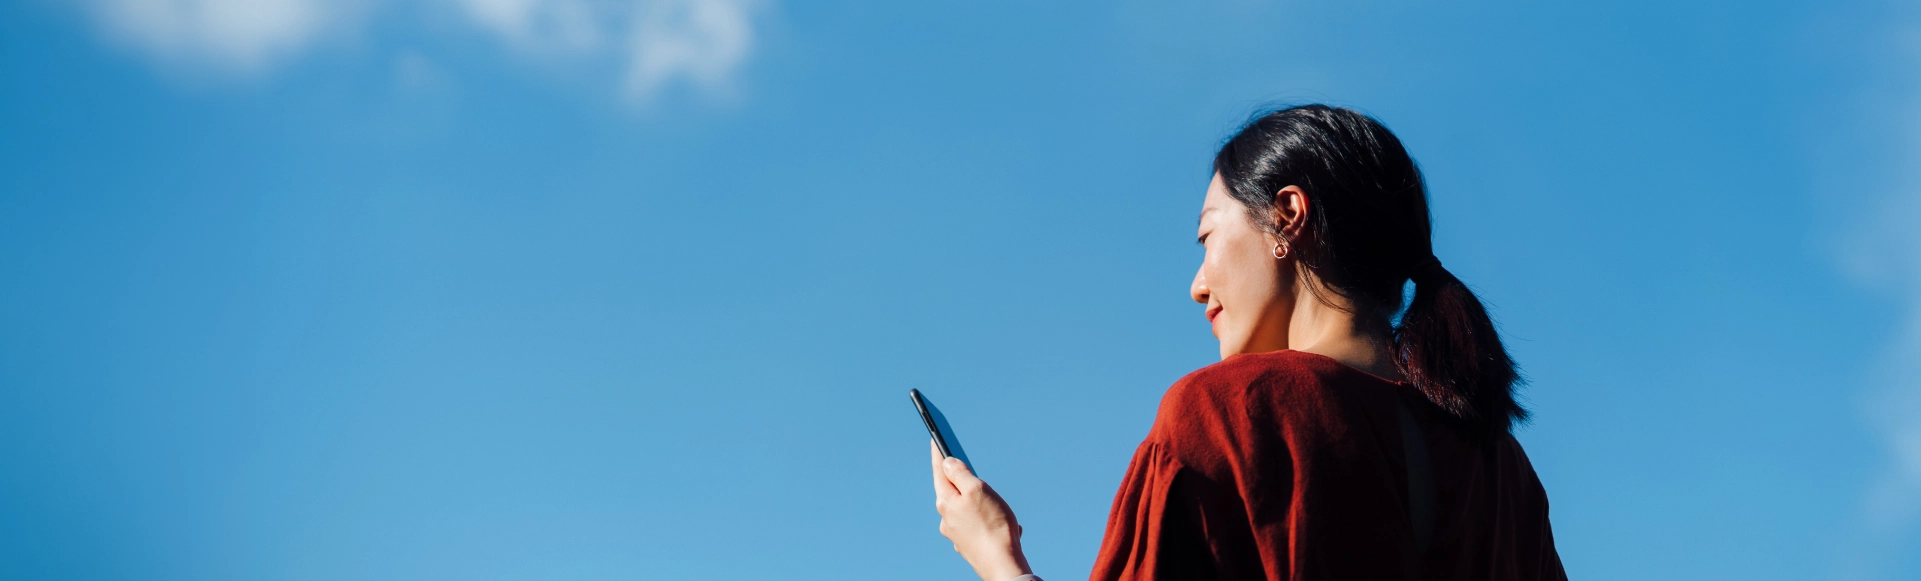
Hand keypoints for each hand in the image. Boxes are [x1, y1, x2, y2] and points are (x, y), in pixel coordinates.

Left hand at [932, 440, 1031, 580]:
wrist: (1001, 563)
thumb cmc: (992, 525)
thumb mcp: (977, 490)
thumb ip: (960, 474)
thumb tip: (947, 463)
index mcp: (946, 501)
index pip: (940, 472)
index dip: (938, 454)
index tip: (935, 440)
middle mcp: (946, 518)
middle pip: (951, 491)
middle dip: (963, 482)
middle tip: (973, 473)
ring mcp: (956, 533)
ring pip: (966, 509)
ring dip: (980, 504)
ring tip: (998, 508)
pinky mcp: (968, 544)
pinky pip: (977, 525)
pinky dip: (988, 521)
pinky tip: (1001, 524)